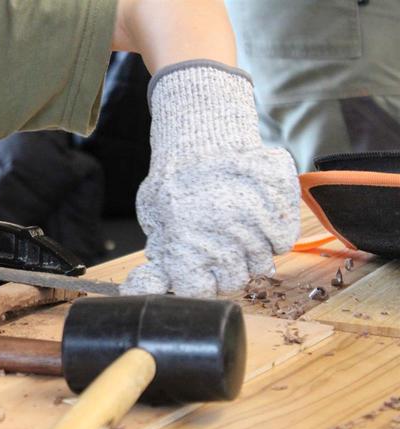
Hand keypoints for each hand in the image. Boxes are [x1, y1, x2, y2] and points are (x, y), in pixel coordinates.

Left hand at [120, 62, 299, 296]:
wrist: (203, 138)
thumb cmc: (176, 178)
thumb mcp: (154, 215)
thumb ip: (159, 252)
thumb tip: (145, 285)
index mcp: (187, 246)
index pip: (200, 290)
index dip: (198, 283)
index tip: (197, 271)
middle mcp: (223, 239)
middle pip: (234, 280)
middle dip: (226, 268)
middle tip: (218, 245)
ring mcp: (256, 226)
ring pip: (261, 262)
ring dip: (249, 250)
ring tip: (234, 224)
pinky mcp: (281, 210)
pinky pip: (282, 241)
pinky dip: (272, 232)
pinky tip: (253, 214)